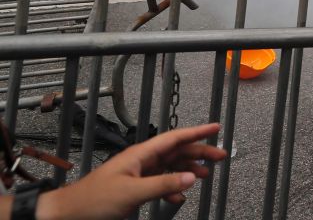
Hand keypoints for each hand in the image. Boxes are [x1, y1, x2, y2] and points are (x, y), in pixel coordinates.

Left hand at [35, 123, 225, 219]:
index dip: (197, 131)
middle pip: (176, 151)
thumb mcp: (132, 192)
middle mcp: (141, 160)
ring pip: (169, 167)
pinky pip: (160, 184)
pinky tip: (179, 198)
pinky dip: (172, 189)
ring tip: (205, 176)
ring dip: (187, 171)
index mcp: (141, 154)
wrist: (68, 214)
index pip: (175, 137)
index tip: (215, 127)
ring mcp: (137, 174)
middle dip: (199, 152)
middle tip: (220, 156)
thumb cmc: (93, 200)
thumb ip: (163, 185)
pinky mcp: (133, 188)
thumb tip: (190, 178)